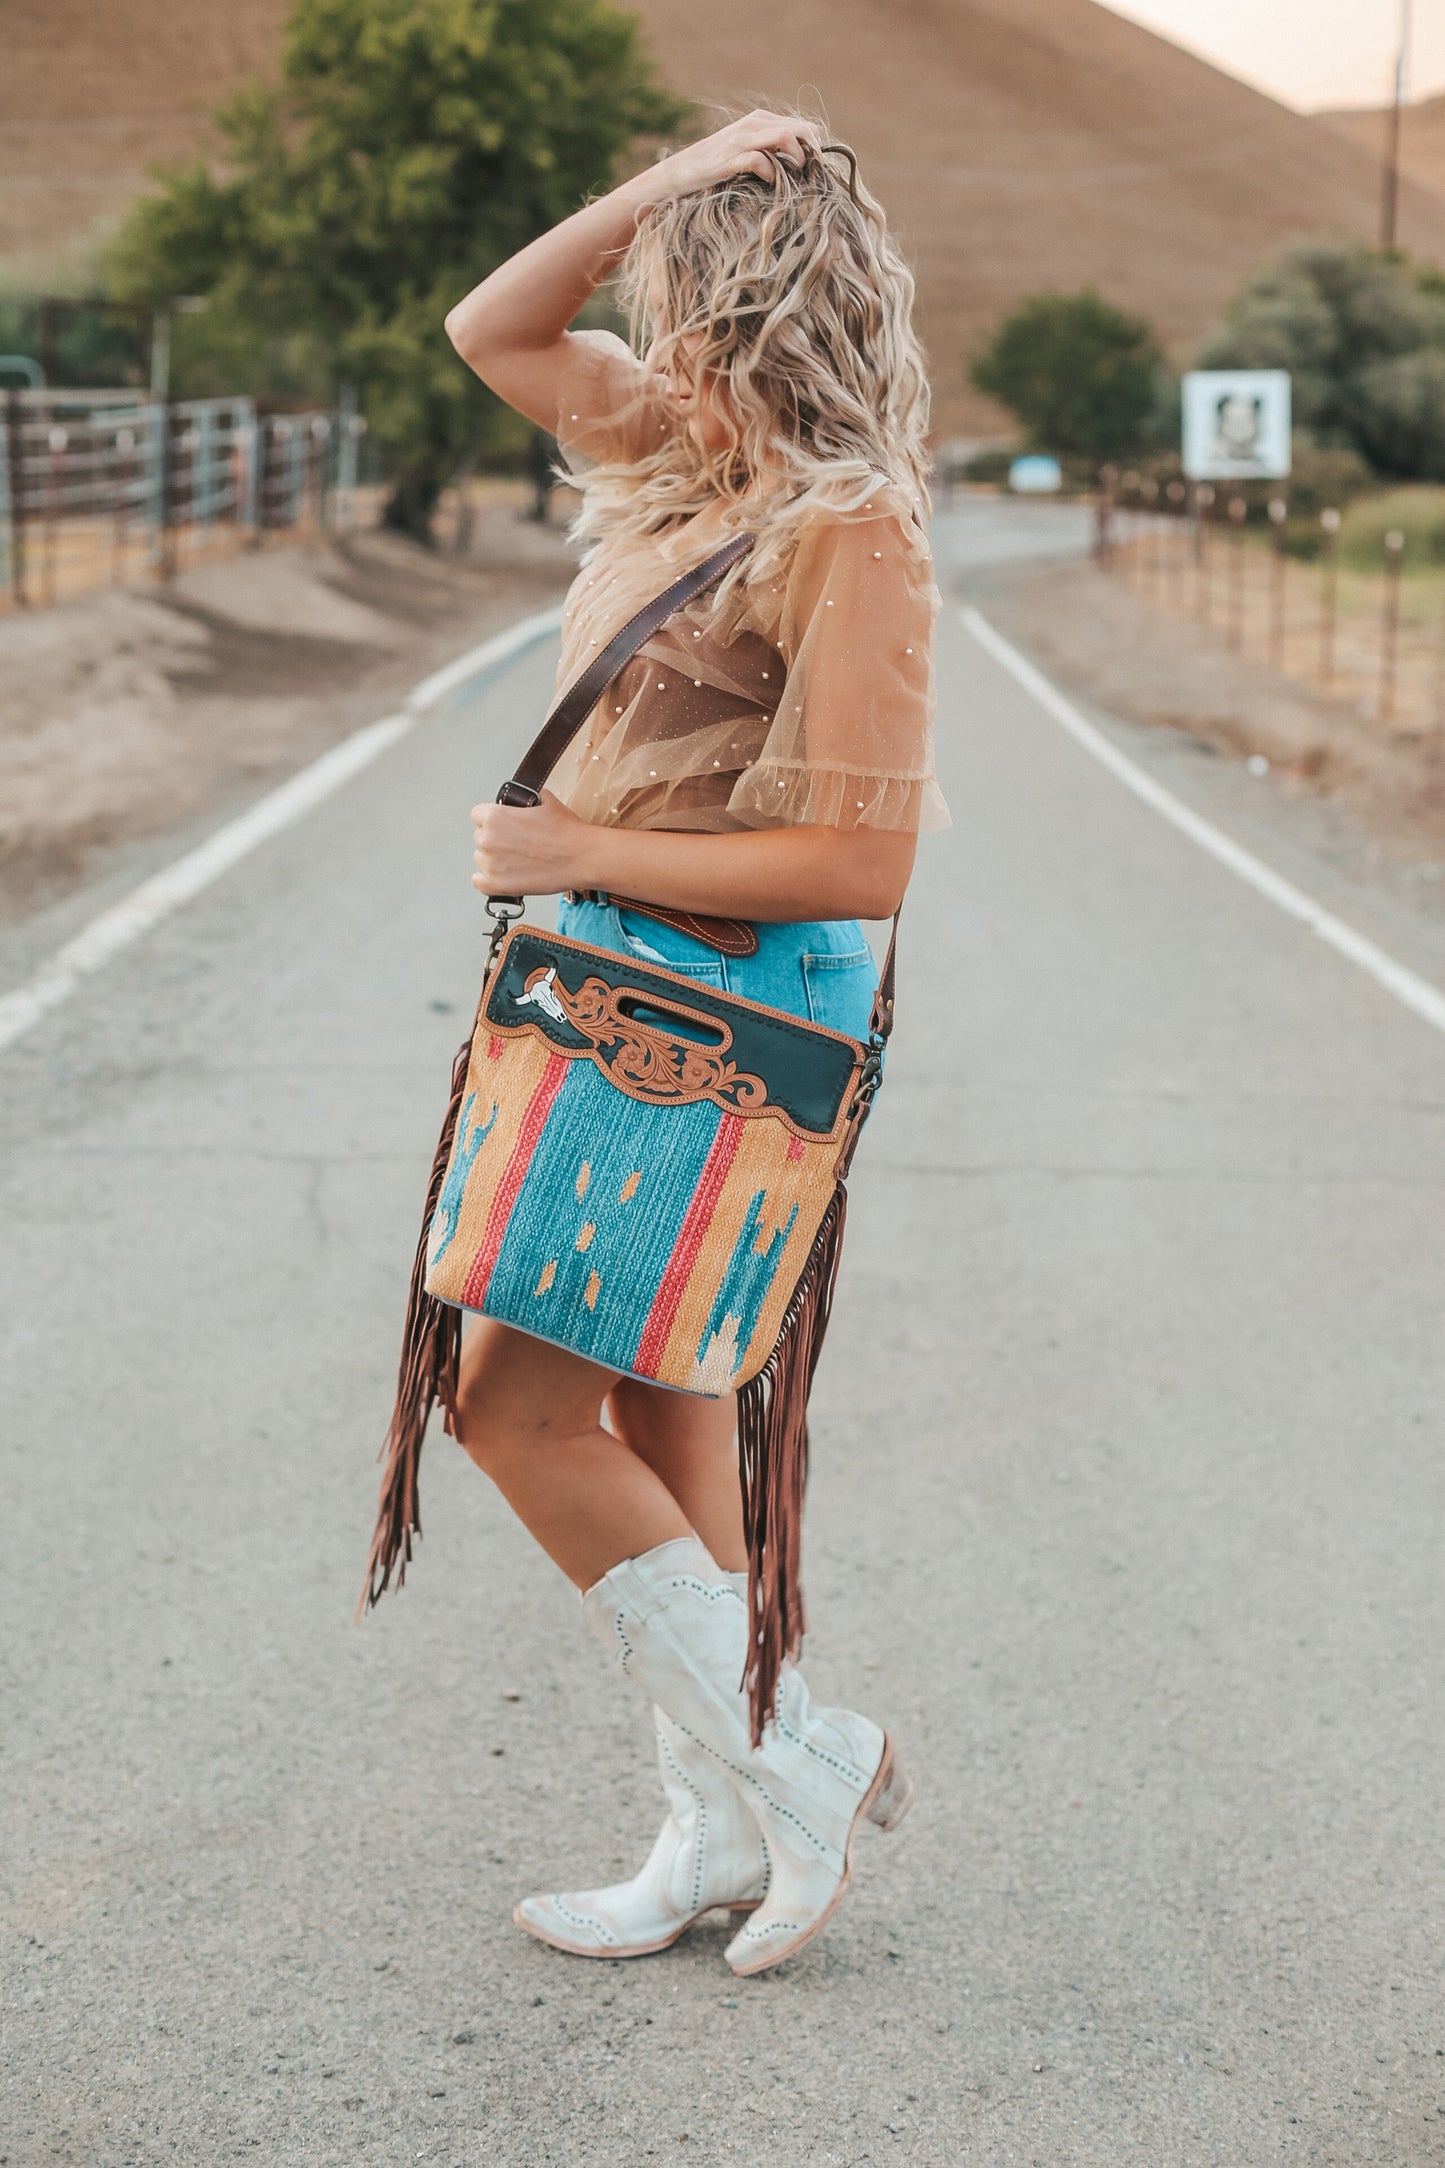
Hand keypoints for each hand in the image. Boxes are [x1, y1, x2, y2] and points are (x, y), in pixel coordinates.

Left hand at [470, 789, 595, 898]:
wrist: (582, 857)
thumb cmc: (566, 831)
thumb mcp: (545, 800)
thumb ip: (523, 800)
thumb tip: (519, 802)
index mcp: (494, 816)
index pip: (478, 815)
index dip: (494, 820)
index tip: (506, 826)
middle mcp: (487, 839)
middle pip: (480, 838)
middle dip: (497, 840)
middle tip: (520, 844)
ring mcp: (490, 864)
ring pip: (482, 860)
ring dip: (495, 860)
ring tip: (521, 860)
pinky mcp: (497, 885)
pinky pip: (479, 882)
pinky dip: (488, 881)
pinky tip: (505, 875)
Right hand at [629, 111, 823, 210]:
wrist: (677, 176)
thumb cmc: (714, 171)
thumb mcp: (745, 156)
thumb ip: (769, 153)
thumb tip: (801, 168)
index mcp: (759, 120)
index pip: (802, 124)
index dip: (816, 147)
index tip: (818, 170)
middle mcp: (752, 124)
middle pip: (799, 127)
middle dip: (812, 153)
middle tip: (813, 177)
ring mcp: (739, 140)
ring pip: (783, 136)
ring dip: (796, 159)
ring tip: (796, 180)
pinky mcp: (728, 159)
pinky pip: (760, 159)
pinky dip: (771, 173)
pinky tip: (770, 184)